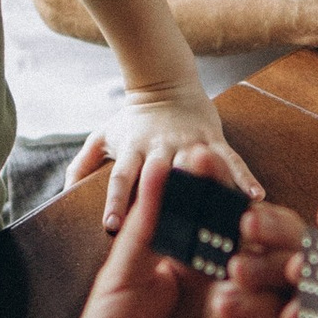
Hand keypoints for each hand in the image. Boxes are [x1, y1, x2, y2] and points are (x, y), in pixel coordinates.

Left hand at [53, 156, 287, 317]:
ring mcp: (240, 312)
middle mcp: (222, 278)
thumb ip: (148, 223)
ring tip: (239, 260)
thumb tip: (164, 164)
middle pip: (263, 240)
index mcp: (191, 254)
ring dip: (268, 263)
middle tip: (244, 214)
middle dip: (262, 221)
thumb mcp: (122, 275)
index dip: (214, 183)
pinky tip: (234, 303)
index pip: (215, 210)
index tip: (206, 156)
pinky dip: (265, 309)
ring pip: (280, 278)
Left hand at [79, 86, 263, 230]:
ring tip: (220, 219)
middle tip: (171, 233)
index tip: (111, 227)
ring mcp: (189, 143)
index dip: (116, 200)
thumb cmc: (133, 118)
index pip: (121, 178)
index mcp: (134, 150)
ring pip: (198, 170)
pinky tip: (255, 196)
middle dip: (163, 202)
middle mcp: (161, 148)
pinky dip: (243, 177)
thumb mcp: (104, 136)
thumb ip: (83, 164)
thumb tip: (63, 192)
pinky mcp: (213, 139)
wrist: (166, 83)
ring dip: (207, 192)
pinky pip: (230, 160)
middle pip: (161, 177)